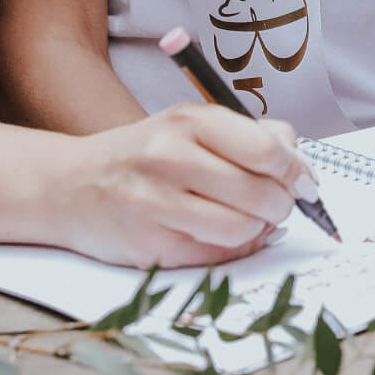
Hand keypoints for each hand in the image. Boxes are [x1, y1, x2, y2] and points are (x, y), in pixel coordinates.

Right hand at [49, 103, 320, 267]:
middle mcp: (170, 155)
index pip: (267, 150)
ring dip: (257, 230)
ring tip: (247, 220)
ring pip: (242, 229)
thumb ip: (251, 137)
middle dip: (281, 205)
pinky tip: (218, 234)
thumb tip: (302, 169)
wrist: (70, 184)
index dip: (297, 172)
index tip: (304, 183)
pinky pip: (214, 256)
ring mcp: (155, 201)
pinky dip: (229, 249)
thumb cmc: (145, 155)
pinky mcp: (147, 243)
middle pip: (260, 193)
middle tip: (277, 205)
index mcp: (190, 119)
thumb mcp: (192, 126)